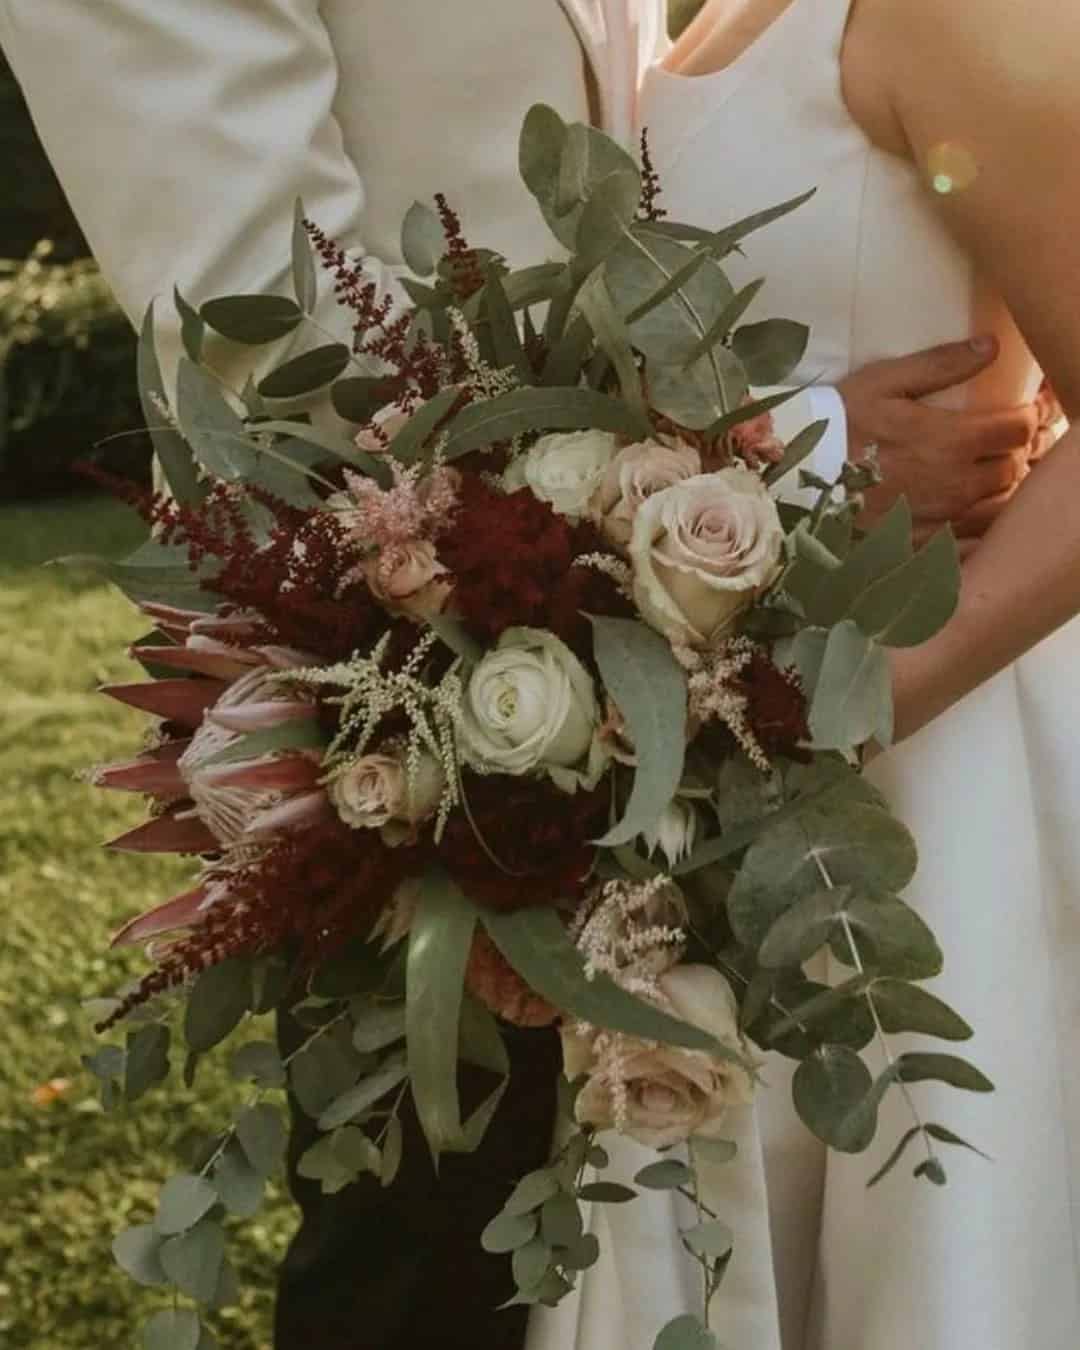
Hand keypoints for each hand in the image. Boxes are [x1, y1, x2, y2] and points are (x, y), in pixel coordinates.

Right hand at [837, 336, 1039, 546]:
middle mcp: (956, 483)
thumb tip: (991, 346)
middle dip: (1009, 454)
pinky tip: (957, 511)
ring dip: (994, 490)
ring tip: (976, 477)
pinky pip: (968, 539)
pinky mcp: (922, 544)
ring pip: (996, 507)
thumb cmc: (839, 425)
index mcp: (953, 439)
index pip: (1019, 429)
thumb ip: (941, 364)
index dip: (1023, 418)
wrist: (797, 480)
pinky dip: (974, 525)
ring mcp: (941, 518)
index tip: (1012, 413)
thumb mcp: (884, 383)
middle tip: (991, 445)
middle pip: (1012, 469)